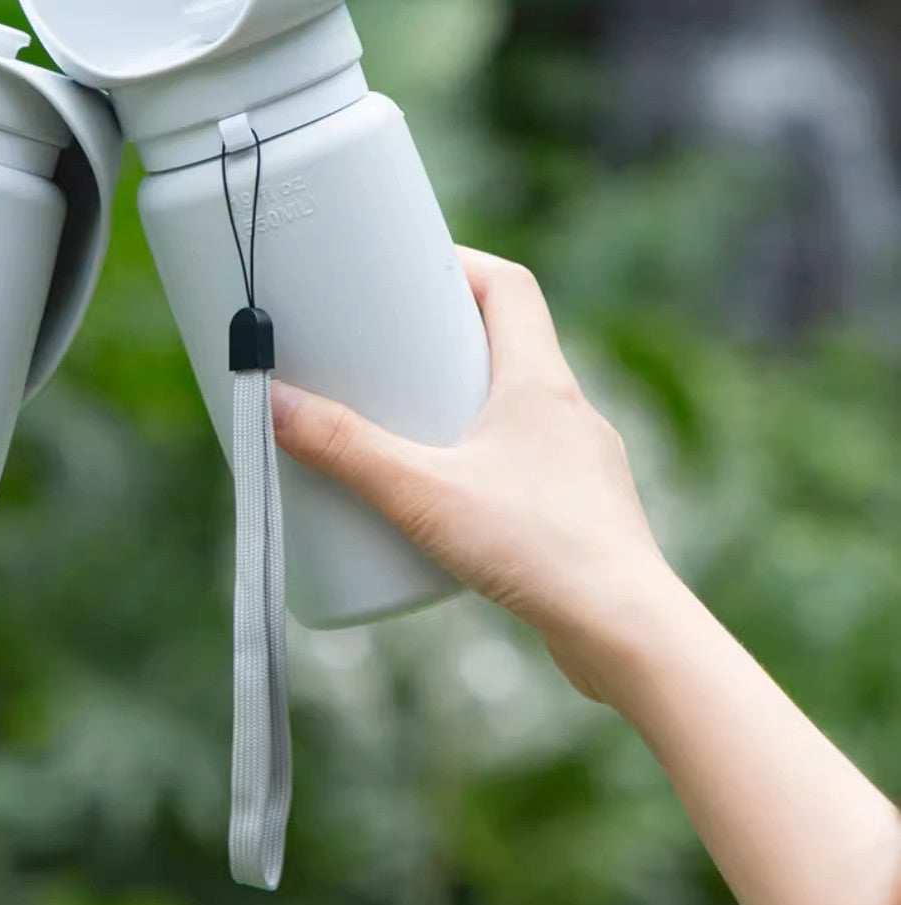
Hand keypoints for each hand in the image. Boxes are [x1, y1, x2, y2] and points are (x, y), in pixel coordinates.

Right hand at [270, 246, 673, 698]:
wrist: (630, 638)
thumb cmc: (541, 550)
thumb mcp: (423, 493)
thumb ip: (346, 449)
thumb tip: (273, 403)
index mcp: (541, 381)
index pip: (511, 286)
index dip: (460, 265)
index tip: (406, 268)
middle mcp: (569, 412)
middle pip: (508, 343)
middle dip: (444, 340)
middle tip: (384, 352)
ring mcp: (580, 465)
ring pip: (516, 408)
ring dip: (462, 405)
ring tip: (402, 425)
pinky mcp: (578, 515)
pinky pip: (524, 463)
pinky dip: (482, 460)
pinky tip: (446, 498)